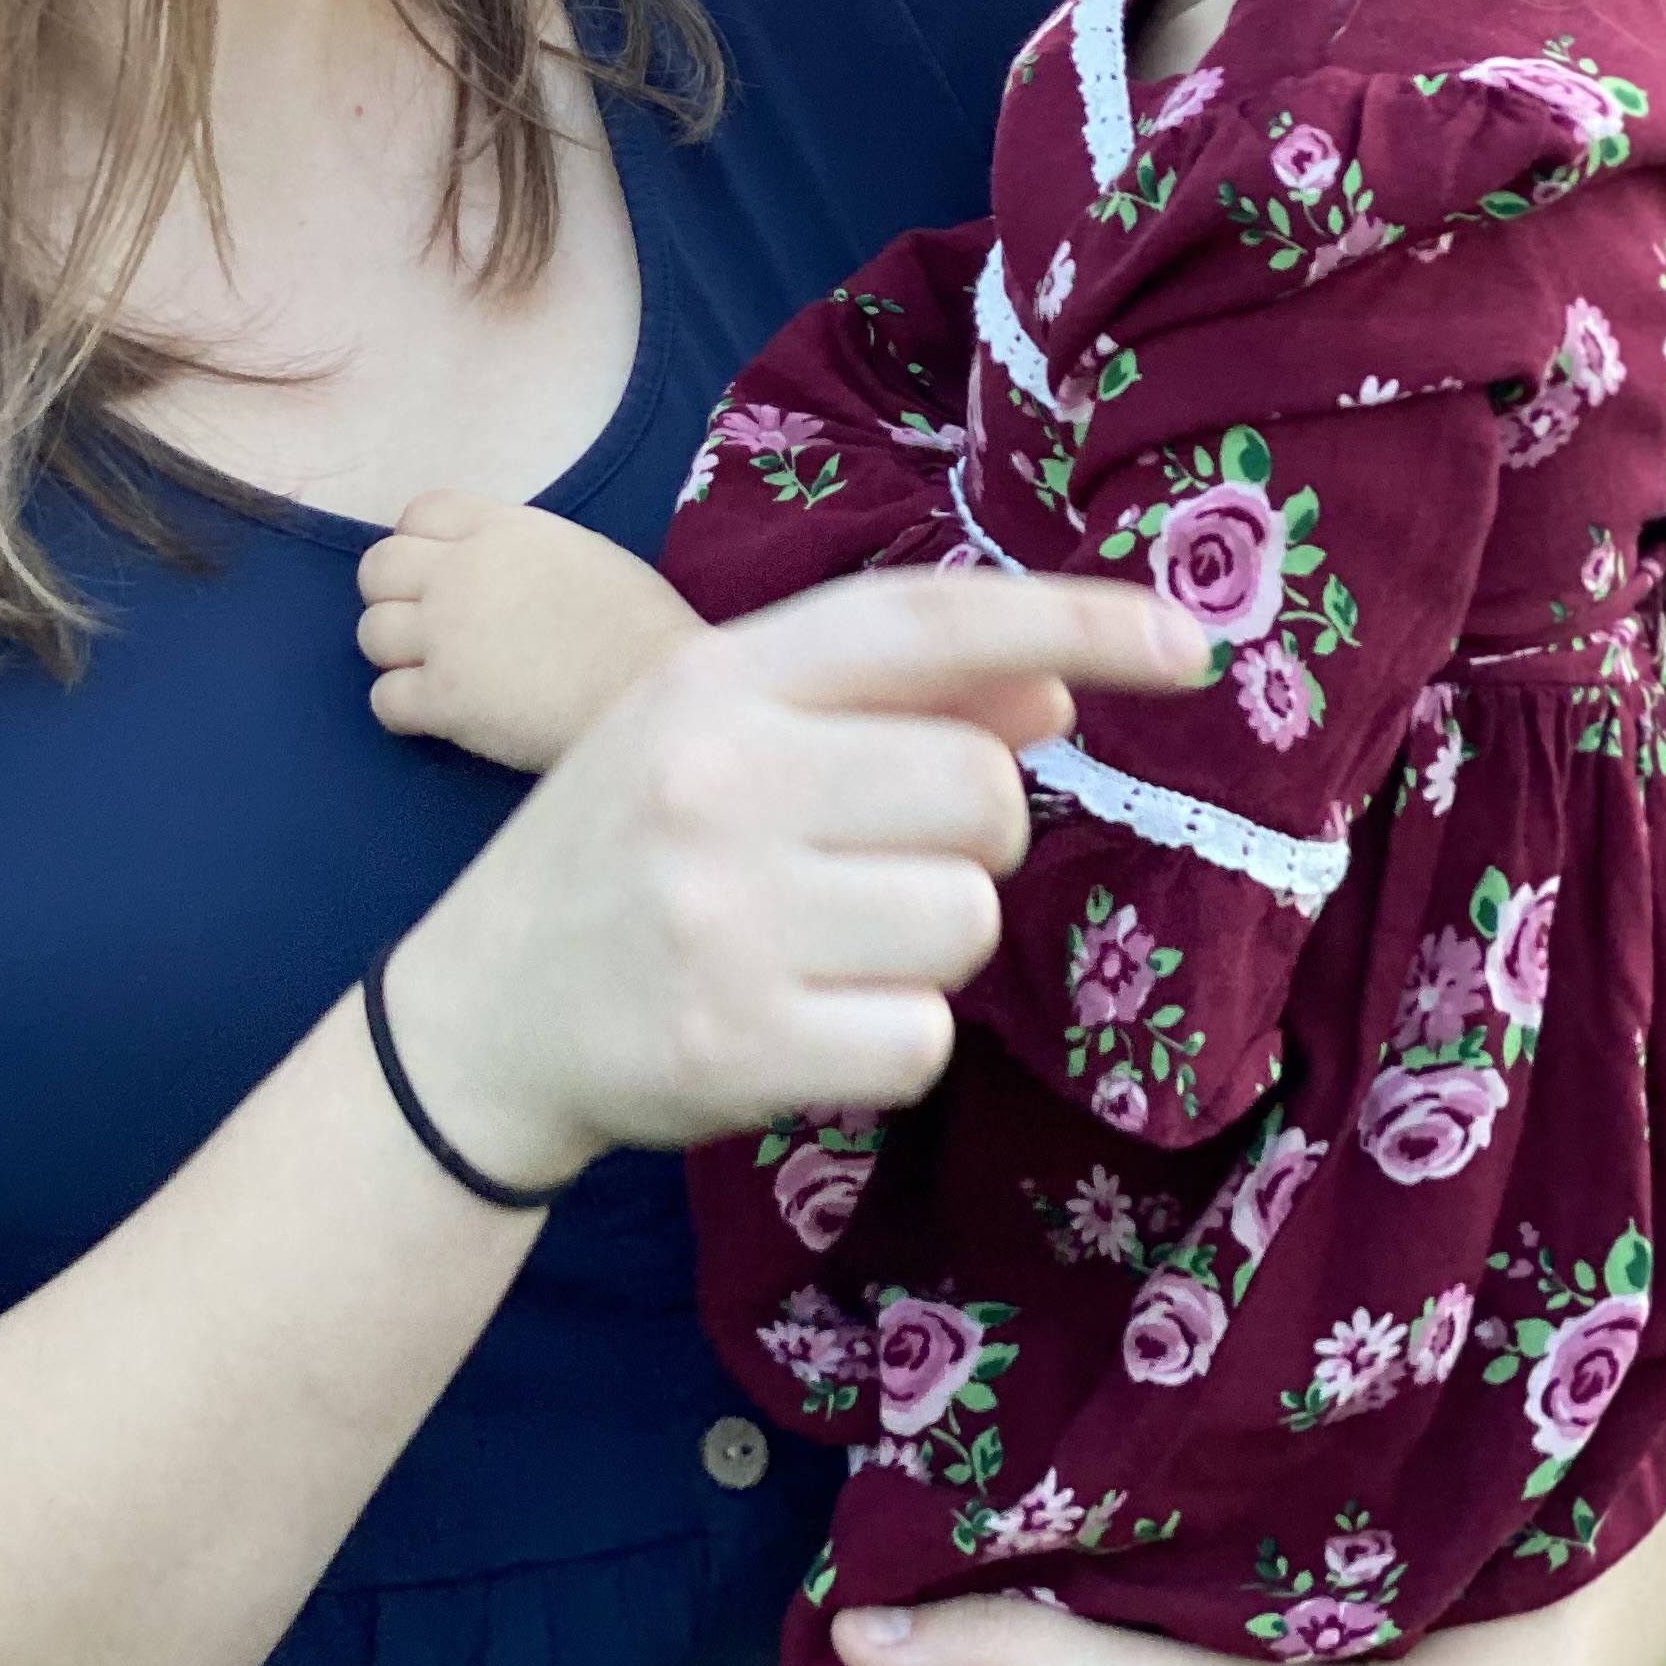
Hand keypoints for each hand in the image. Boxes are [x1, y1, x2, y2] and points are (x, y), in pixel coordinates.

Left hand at [357, 492, 702, 771]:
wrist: (657, 691)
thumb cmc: (641, 627)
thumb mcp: (579, 553)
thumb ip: (521, 553)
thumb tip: (495, 577)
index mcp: (502, 529)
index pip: (419, 512)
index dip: (422, 545)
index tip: (444, 575)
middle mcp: (461, 572)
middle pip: (377, 569)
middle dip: (395, 597)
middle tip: (433, 629)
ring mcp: (447, 635)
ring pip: (372, 633)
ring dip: (400, 655)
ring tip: (441, 674)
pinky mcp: (445, 699)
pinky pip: (384, 699)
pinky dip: (405, 709)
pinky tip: (443, 714)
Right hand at [380, 568, 1209, 1196]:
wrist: (476, 1018)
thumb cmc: (628, 853)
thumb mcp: (725, 739)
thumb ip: (886, 708)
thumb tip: (1055, 695)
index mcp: (719, 680)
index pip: (927, 620)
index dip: (1073, 620)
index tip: (1189, 643)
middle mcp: (719, 779)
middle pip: (983, 794)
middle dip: (970, 842)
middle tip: (873, 865)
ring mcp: (723, 915)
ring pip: (966, 924)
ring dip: (928, 949)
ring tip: (821, 947)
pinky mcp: (737, 1044)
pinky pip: (922, 1040)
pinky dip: (888, 1043)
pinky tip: (803, 1024)